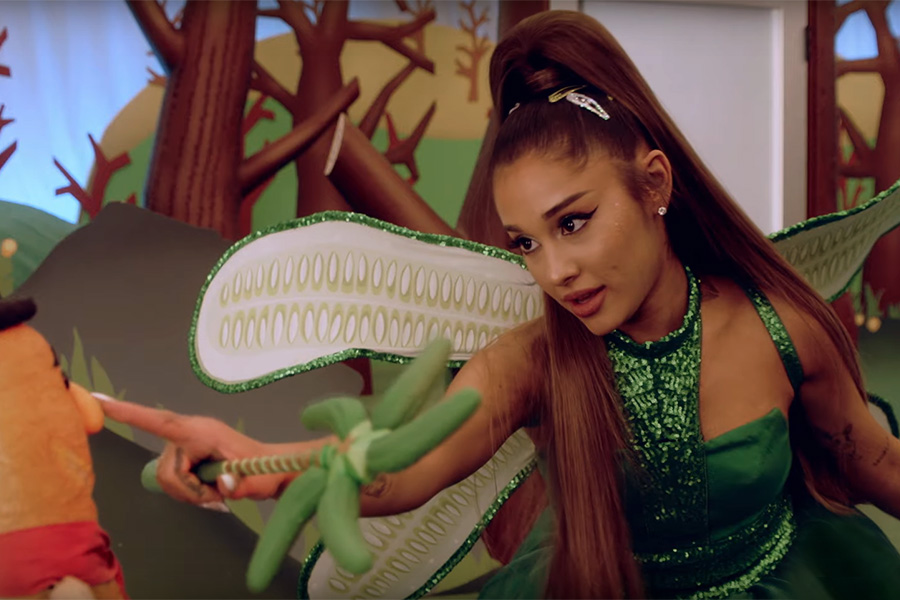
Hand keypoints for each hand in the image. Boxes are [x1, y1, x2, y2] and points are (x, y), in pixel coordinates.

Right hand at [97, 396, 286, 503]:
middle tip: (215, 495)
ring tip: (214, 491)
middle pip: (166, 471)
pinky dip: (189, 493)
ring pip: (167, 480)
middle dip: (187, 490)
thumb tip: (224, 485)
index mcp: (200, 431)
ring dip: (189, 493)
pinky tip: (209, 490)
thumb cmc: (264, 468)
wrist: (270, 469)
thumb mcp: (256, 478)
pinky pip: (173, 482)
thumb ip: (239, 483)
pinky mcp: (187, 458)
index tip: (99, 402)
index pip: (158, 420)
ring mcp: (187, 447)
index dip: (128, 413)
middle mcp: (188, 434)